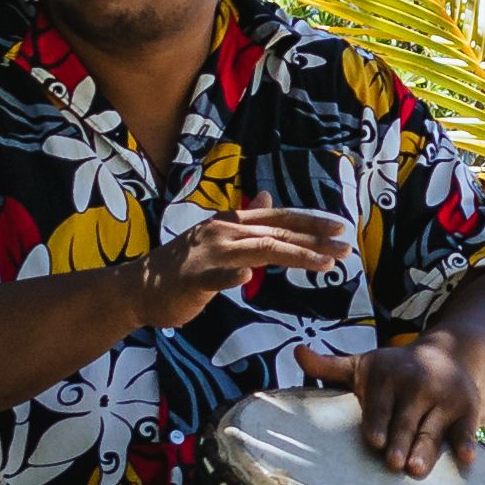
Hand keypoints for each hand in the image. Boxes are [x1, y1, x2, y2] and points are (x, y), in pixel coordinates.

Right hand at [124, 205, 349, 328]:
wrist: (139, 286)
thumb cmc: (183, 266)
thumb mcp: (217, 237)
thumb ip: (245, 220)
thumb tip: (267, 198)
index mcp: (230, 222)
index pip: (277, 218)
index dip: (309, 221)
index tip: (339, 227)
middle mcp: (223, 231)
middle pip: (276, 233)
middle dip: (314, 240)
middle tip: (345, 248)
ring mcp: (208, 254)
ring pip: (258, 251)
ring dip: (294, 256)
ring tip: (324, 265)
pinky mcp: (193, 278)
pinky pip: (216, 277)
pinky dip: (231, 278)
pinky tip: (247, 280)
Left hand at [342, 334, 484, 477]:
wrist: (448, 354)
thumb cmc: (393, 371)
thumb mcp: (362, 366)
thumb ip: (329, 366)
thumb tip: (296, 352)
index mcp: (388, 377)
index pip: (381, 405)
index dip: (377, 422)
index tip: (373, 441)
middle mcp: (418, 384)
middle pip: (407, 420)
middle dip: (401, 441)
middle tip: (393, 464)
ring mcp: (445, 396)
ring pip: (434, 429)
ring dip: (427, 449)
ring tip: (417, 470)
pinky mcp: (468, 407)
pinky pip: (467, 428)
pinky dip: (468, 442)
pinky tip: (466, 458)